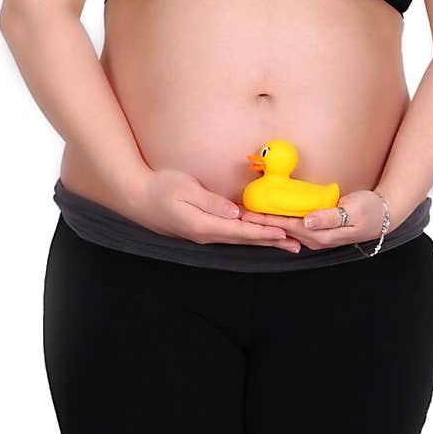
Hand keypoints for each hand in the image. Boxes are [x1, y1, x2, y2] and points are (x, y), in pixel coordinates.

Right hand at [135, 168, 301, 252]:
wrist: (137, 197)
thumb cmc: (159, 188)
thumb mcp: (185, 188)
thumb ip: (210, 201)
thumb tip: (233, 212)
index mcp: (202, 225)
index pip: (239, 231)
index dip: (263, 232)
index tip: (283, 233)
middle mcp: (205, 234)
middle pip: (244, 240)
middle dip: (271, 242)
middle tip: (296, 245)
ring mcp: (203, 234)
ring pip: (239, 239)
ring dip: (263, 241)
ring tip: (285, 244)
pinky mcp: (202, 230)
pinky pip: (231, 235)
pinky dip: (249, 236)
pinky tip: (259, 235)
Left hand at [242, 189, 388, 250]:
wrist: (384, 215)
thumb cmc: (370, 210)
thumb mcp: (353, 211)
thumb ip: (329, 216)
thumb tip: (308, 221)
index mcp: (322, 234)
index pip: (288, 225)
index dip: (268, 219)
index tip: (250, 214)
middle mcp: (316, 238)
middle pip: (284, 230)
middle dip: (262, 223)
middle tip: (240, 214)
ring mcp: (318, 236)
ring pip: (288, 229)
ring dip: (269, 223)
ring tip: (250, 216)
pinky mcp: (320, 230)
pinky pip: (296, 226)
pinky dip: (281, 221)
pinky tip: (272, 217)